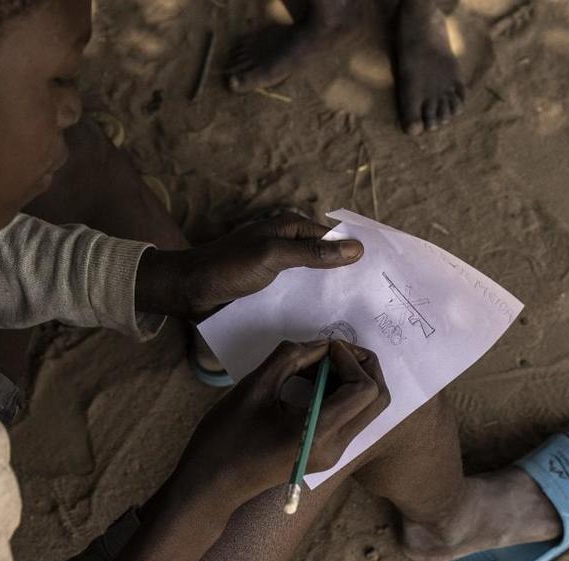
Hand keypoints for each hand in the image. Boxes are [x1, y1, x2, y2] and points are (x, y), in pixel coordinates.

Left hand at [135, 213, 363, 318]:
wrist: (188, 292)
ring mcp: (278, 270)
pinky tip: (325, 325)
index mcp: (289, 228)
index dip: (354, 253)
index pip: (332, 237)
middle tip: (374, 301)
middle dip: (345, 277)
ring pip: (312, 281)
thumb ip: (313, 254)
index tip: (380, 273)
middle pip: (325, 259)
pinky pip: (296, 297)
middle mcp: (286, 245)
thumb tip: (355, 248)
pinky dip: (309, 306)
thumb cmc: (227, 267)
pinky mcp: (269, 291)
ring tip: (356, 317)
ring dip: (328, 296)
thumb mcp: (273, 256)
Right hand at [175, 340, 390, 504]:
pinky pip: (347, 418)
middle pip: (377, 400)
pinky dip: (339, 393)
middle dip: (362, 366)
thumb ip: (291, 358)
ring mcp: (332, 454)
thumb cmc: (225, 437)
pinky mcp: (324, 453)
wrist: (211, 485)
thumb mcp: (254, 386)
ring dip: (350, 378)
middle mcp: (334, 447)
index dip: (351, 360)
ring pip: (366, 408)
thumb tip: (319, 346)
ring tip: (315, 365)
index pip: (364, 390)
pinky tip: (310, 382)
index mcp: (317, 432)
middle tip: (331, 351)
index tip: (323, 349)